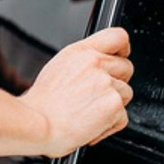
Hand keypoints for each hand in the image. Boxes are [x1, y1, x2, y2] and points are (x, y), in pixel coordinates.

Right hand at [20, 28, 133, 157]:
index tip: (122, 56)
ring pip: (125, 93)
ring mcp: (107, 84)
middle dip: (117, 83)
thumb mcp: (56, 70)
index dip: (123, 49)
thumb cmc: (40, 106)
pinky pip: (122, 117)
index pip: (116, 37)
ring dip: (112, 106)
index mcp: (80, 52)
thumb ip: (82, 63)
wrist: (37, 127)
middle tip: (97, 97)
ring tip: (89, 114)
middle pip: (126, 67)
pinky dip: (109, 126)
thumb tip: (97, 69)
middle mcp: (95, 64)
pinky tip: (90, 127)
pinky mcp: (114, 105)